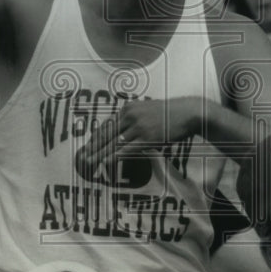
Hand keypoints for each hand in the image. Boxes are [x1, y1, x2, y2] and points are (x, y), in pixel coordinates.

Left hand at [80, 97, 198, 165]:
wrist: (187, 112)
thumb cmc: (169, 114)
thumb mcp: (147, 110)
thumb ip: (134, 118)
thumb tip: (124, 131)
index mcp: (129, 108)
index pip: (107, 124)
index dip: (96, 137)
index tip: (88, 147)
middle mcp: (130, 116)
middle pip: (107, 134)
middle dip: (93, 147)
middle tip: (82, 157)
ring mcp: (139, 126)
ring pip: (114, 143)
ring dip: (100, 154)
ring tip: (89, 163)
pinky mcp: (148, 138)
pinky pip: (127, 149)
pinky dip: (114, 157)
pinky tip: (105, 162)